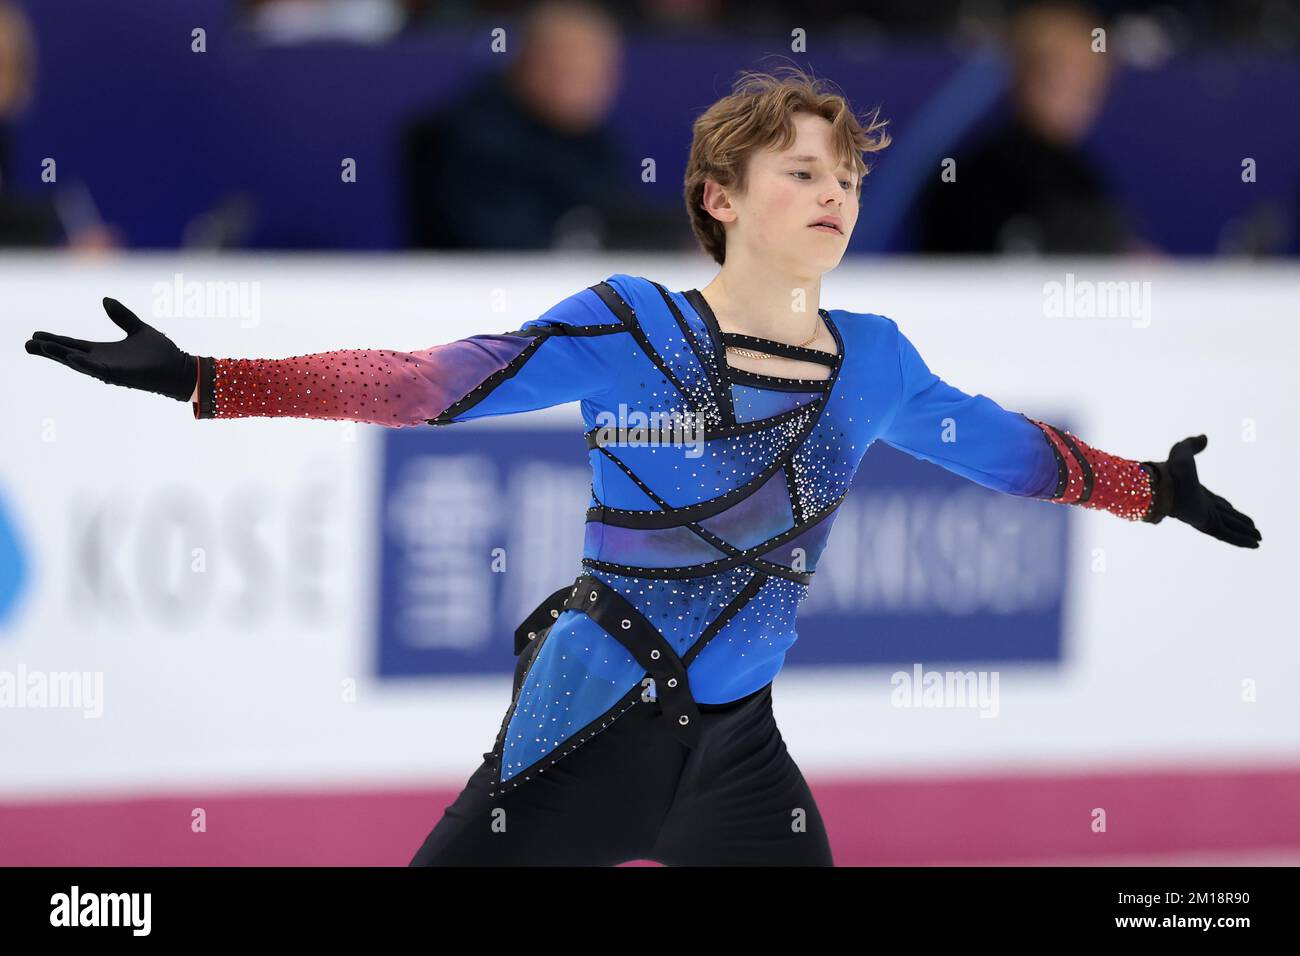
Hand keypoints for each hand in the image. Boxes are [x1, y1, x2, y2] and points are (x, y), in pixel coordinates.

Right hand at [25, 298, 197, 401]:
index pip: (73, 344)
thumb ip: (121, 316)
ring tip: (40, 347)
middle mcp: (103, 362)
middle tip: (27, 344)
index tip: (35, 334)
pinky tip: (70, 357)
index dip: (55, 340)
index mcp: (104, 352)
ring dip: (60, 355)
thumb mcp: (138, 329)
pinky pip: (100, 371)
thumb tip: (105, 299)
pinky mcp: (123, 377)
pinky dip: (85, 365)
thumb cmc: (162, 354)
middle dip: (49, 350)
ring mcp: (111, 371)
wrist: (181, 369)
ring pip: (79, 363)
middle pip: (69, 354)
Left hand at [1143, 435, 1260, 547]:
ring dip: (1245, 534)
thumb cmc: (1169, 469)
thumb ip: (1192, 445)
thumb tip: (1204, 437)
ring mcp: (1204, 518)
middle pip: (1226, 517)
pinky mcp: (1207, 525)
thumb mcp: (1182, 452)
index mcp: (1196, 493)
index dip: (1225, 506)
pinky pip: (1229, 536)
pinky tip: (1255, 545)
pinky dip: (1242, 541)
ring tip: (1258, 539)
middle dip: (1239, 523)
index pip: (1215, 503)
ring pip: (1230, 529)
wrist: (1162, 485)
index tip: (1232, 509)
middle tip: (1252, 528)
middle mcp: (1202, 507)